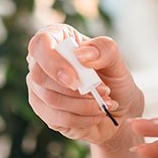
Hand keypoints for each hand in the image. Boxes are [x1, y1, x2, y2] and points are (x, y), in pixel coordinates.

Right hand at [27, 24, 143, 144]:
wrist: (119, 107)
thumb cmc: (113, 78)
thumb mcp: (116, 60)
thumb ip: (104, 49)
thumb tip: (81, 55)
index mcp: (56, 39)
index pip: (39, 44)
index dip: (53, 63)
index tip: (76, 80)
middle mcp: (41, 62)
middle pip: (39, 76)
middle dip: (75, 89)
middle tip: (104, 91)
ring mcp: (39, 87)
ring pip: (49, 98)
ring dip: (82, 104)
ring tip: (105, 103)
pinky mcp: (43, 110)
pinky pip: (54, 118)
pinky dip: (81, 118)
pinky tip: (96, 115)